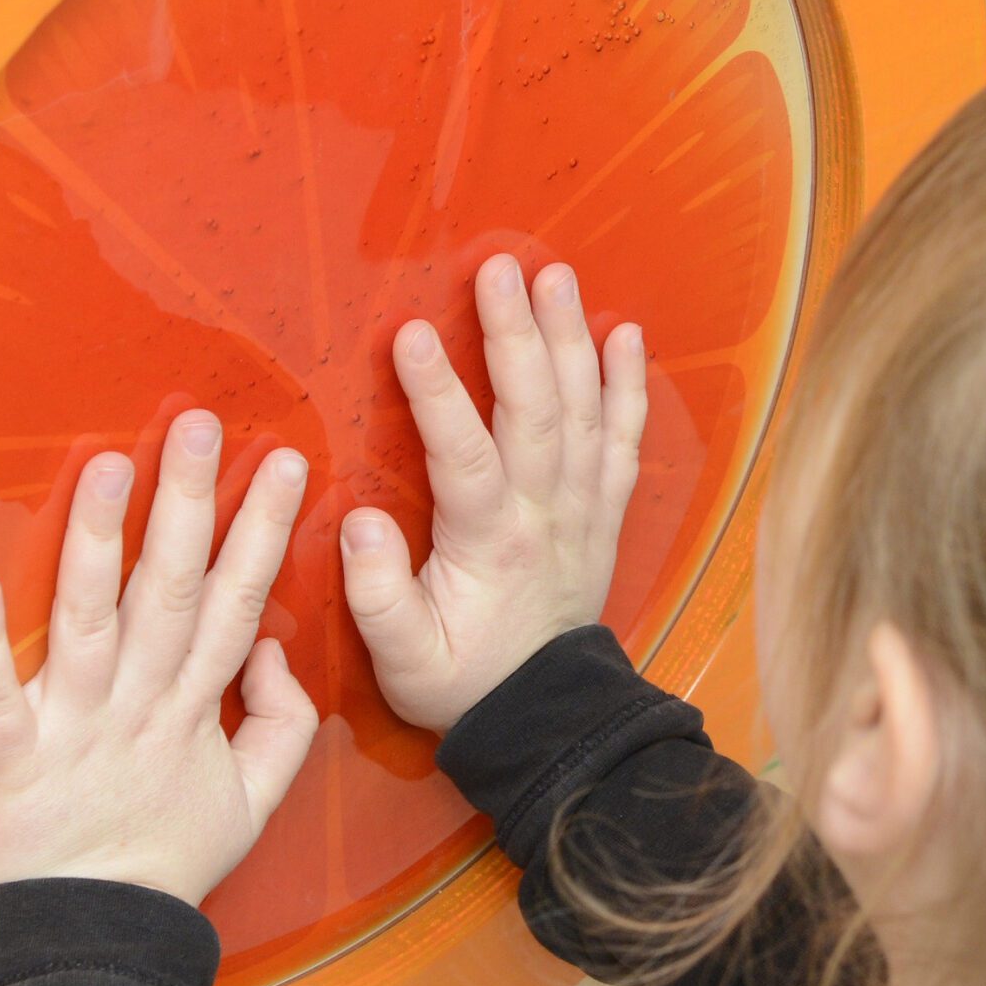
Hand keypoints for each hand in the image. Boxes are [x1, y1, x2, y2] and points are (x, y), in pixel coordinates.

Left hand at [0, 412, 320, 908]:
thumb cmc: (167, 863)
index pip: (238, 600)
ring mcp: (74, 726)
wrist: (95, 941)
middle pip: (168, 589)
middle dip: (186, 501)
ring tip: (106, 464)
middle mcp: (138, 703)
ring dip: (96, 541)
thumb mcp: (256, 804)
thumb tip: (275, 646)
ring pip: (88, 620)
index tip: (285, 459)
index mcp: (196, 707)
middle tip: (197, 421)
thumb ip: (282, 723)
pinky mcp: (10, 756)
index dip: (263, 529)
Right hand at [340, 257, 645, 733]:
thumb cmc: (460, 680)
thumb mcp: (402, 660)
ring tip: (553, 273)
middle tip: (498, 268)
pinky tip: (624, 331)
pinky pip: (625, 438)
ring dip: (570, 338)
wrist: (543, 717)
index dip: (439, 393)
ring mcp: (583, 508)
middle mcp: (546, 514)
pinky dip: (628, 384)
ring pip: (584, 410)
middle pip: (536, 411)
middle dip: (516, 335)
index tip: (413, 332)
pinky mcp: (604, 510)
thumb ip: (377, 595)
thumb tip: (356, 525)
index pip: (463, 456)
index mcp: (490, 543)